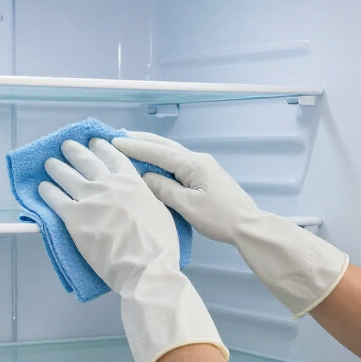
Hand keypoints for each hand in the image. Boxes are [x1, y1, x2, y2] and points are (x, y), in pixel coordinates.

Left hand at [39, 137, 177, 294]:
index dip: (101, 147)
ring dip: (56, 167)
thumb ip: (144, 195)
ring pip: (66, 175)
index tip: (93, 142)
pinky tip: (43, 188)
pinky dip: (47, 191)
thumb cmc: (159, 244)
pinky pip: (54, 198)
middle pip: (85, 160)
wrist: (144, 267)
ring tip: (50, 163)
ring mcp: (88, 199)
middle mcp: (107, 184)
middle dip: (74, 150)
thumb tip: (137, 191)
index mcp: (131, 181)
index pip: (113, 155)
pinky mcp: (72, 217)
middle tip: (67, 146)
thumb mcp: (160, 209)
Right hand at [111, 132, 257, 245]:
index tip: (114, 140)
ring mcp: (203, 166)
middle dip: (142, 141)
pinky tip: (154, 163)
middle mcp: (198, 159)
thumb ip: (164, 190)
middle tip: (119, 136)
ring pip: (172, 153)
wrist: (247, 225)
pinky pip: (178, 163)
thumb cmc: (219, 218)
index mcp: (193, 164)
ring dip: (152, 148)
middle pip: (165, 146)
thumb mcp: (187, 206)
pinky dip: (162, 159)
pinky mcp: (205, 176)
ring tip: (132, 145)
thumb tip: (145, 177)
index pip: (158, 152)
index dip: (135, 147)